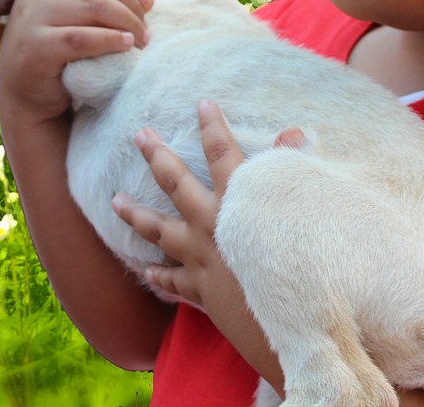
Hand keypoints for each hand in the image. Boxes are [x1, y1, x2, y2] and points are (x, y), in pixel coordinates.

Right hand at [0, 0, 152, 124]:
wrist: (24, 90)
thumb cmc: (57, 48)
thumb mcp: (79, 16)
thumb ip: (108, 0)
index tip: (144, 3)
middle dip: (132, 5)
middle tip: (145, 30)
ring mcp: (34, 14)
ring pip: (96, 6)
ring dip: (128, 23)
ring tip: (140, 41)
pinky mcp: (37, 44)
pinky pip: (83, 38)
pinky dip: (111, 40)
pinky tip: (126, 46)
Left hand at [114, 101, 304, 390]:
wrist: (296, 320)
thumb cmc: (306, 262)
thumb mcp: (306, 210)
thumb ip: (293, 169)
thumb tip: (294, 132)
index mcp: (239, 200)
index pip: (223, 152)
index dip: (212, 125)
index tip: (202, 103)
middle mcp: (213, 224)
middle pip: (176, 183)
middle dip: (157, 156)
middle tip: (139, 136)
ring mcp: (202, 258)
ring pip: (160, 231)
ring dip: (136, 214)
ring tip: (116, 201)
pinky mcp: (203, 293)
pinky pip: (174, 282)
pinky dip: (159, 276)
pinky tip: (146, 271)